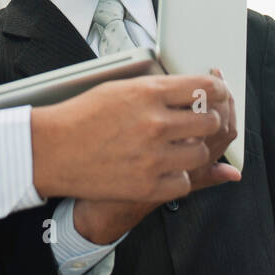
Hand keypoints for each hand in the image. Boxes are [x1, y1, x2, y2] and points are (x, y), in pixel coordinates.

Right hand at [69, 70, 239, 243]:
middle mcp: (156, 123)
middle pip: (209, 121)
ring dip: (195, 149)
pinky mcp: (148, 186)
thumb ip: (159, 90)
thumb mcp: (121, 88)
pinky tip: (167, 167)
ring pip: (201, 153)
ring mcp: (153, 157)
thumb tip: (191, 92)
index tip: (219, 92)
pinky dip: (179, 176)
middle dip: (209, 119)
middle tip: (200, 121)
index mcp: (149, 93)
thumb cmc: (83, 115)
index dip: (218, 89)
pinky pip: (185, 182)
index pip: (204, 87)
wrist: (54, 150)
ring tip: (181, 146)